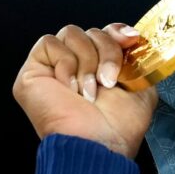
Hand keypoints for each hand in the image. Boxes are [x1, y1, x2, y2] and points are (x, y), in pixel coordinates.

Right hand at [12, 22, 158, 158]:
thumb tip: (133, 37)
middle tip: (109, 81)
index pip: (105, 32)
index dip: (116, 31)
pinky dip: (66, 63)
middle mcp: (78, 65)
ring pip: (71, 33)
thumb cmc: (119, 126)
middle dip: (107, 52)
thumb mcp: (141, 88)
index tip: (130, 39)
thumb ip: (137, 60)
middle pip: (91, 31)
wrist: (99, 143)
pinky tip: (70, 89)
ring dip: (88, 62)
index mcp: (101, 67)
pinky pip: (49, 43)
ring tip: (89, 91)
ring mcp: (54, 67)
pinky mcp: (33, 71)